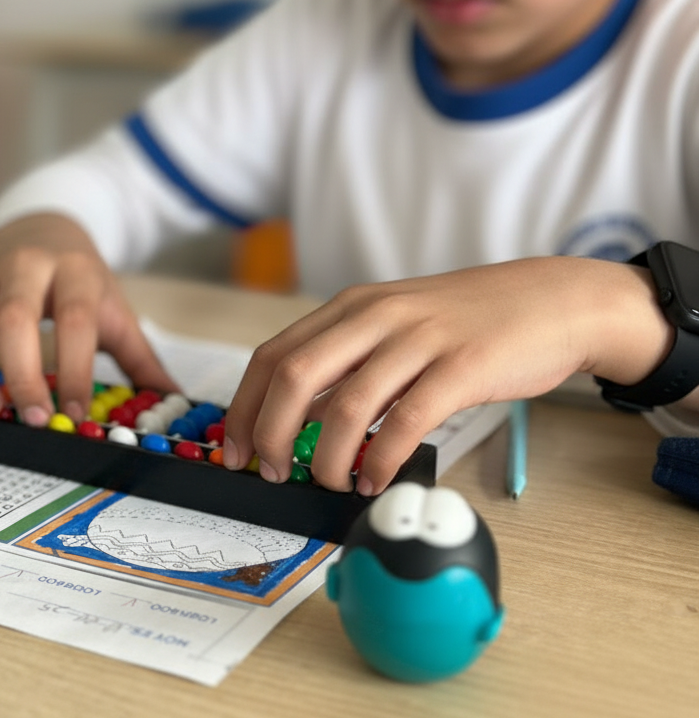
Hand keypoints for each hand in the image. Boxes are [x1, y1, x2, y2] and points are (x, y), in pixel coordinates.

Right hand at [0, 213, 176, 424]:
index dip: (76, 369)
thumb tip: (175, 404)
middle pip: (17, 316)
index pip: (76, 321)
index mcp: (76, 273)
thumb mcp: (115, 313)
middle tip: (33, 419)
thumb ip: (141, 360)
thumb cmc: (83, 284)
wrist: (48, 229)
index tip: (76, 414)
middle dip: (25, 371)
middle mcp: (26, 266)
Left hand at [222, 256, 670, 494]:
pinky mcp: (462, 366)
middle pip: (294, 376)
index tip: (236, 448)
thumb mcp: (394, 327)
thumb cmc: (467, 322)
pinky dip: (381, 459)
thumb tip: (301, 421)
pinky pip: (406, 421)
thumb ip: (349, 364)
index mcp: (352, 307)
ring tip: (333, 483)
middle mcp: (376, 316)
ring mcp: (419, 339)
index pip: (273, 354)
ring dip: (328, 458)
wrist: (551, 301)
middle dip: (271, 433)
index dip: (246, 407)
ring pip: (347, 405)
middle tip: (274, 472)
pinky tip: (376, 480)